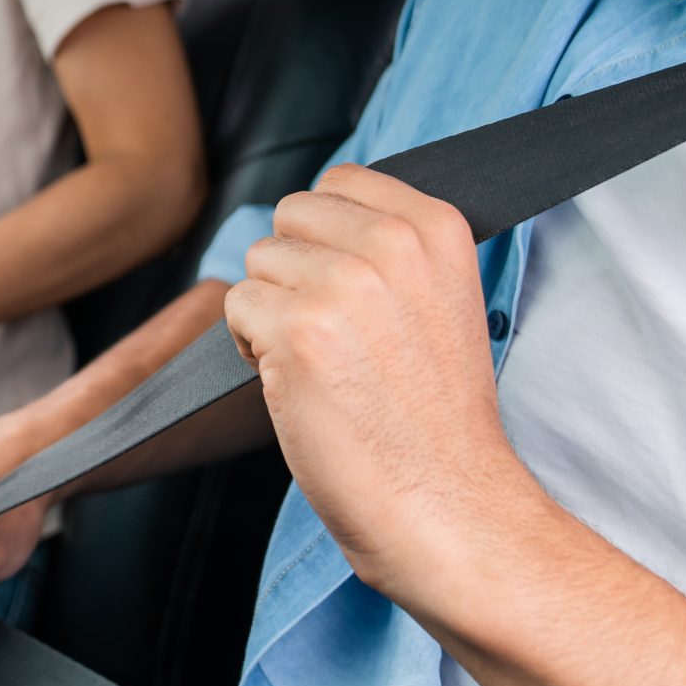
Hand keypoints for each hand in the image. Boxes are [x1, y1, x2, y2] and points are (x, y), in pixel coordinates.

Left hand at [223, 162, 529, 599]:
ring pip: (259, 262)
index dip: (327, 236)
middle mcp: (393, 245)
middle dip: (294, 270)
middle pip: (291, 215)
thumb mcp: (442, 299)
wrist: (448, 504)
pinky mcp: (298, 333)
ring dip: (272, 311)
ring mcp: (344, 286)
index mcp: (437, 227)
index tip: (352, 290)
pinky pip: (237, 308)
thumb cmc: (435, 418)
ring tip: (321, 365)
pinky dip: (251, 349)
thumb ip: (390, 247)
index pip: (341, 181)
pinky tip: (298, 386)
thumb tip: (317, 217)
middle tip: (333, 334)